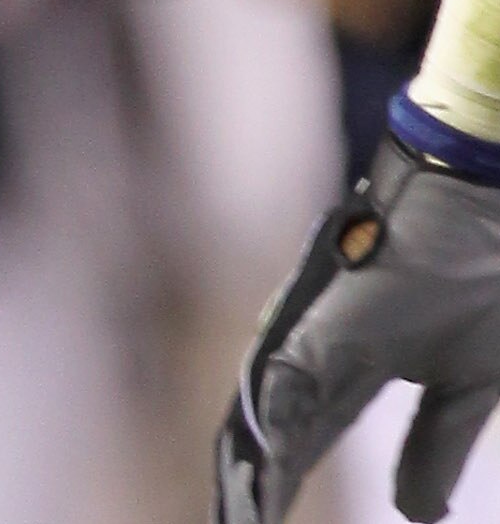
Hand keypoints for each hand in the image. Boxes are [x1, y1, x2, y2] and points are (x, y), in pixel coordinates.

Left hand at [222, 135, 499, 522]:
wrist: (488, 216)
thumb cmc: (480, 287)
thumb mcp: (463, 391)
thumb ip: (431, 448)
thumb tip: (414, 514)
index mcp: (351, 370)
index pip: (305, 441)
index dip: (284, 485)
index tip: (259, 523)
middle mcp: (320, 351)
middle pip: (275, 433)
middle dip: (257, 485)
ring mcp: (315, 333)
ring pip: (266, 411)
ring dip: (252, 464)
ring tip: (236, 510)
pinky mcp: (320, 319)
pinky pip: (283, 379)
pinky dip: (269, 424)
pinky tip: (257, 462)